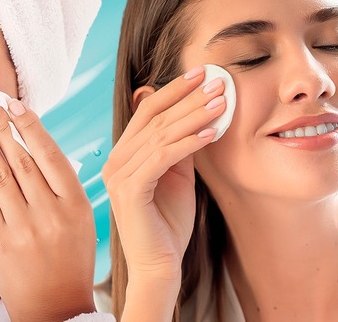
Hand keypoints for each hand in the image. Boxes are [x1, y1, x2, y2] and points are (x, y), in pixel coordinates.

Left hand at [0, 100, 96, 321]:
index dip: (30, 126)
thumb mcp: (81, 222)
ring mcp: (26, 226)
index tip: (14, 104)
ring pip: (0, 173)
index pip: (51, 155)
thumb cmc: (68, 262)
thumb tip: (35, 146)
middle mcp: (53, 212)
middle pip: (22, 159)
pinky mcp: (0, 240)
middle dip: (0, 127)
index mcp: (77, 204)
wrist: (55, 309)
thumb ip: (62, 188)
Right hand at [102, 66, 225, 318]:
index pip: (147, 111)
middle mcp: (115, 160)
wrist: (159, 265)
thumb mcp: (178, 175)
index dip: (174, 90)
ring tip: (222, 103)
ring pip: (159, 135)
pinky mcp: (129, 190)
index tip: (202, 73)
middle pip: (153, 117)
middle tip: (218, 82)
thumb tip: (196, 112)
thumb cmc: (168, 223)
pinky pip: (161, 158)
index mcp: (124, 154)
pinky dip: (187, 143)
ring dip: (194, 116)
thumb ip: (180, 145)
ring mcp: (118, 175)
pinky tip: (211, 133)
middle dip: (188, 97)